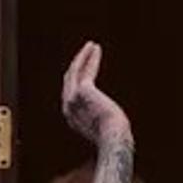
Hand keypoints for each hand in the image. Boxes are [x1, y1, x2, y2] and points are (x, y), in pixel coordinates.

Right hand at [61, 38, 131, 154]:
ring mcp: (73, 98)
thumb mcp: (104, 128)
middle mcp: (68, 107)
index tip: (85, 66)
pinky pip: (86, 68)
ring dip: (83, 56)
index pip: (69, 92)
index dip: (76, 77)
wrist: (114, 137)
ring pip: (75, 70)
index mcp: (71, 117)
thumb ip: (100, 120)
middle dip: (77, 64)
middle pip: (69, 79)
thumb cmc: (114, 136)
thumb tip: (110, 117)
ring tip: (91, 45)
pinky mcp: (83, 90)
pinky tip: (96, 48)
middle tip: (86, 52)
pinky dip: (90, 57)